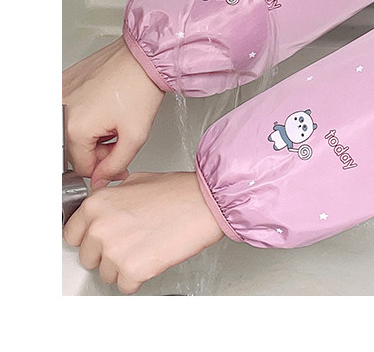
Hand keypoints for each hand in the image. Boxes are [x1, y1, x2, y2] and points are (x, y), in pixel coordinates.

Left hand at [62, 171, 224, 294]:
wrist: (207, 203)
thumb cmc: (180, 192)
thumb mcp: (138, 181)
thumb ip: (114, 196)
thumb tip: (107, 208)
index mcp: (96, 204)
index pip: (72, 234)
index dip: (90, 237)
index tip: (101, 239)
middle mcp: (100, 227)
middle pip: (88, 257)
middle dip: (107, 253)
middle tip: (131, 243)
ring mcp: (114, 250)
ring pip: (106, 274)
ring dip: (124, 267)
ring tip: (146, 248)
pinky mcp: (132, 270)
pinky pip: (125, 286)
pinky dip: (138, 278)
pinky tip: (152, 259)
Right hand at [63, 36, 164, 188]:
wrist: (143, 58)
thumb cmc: (141, 87)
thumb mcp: (135, 136)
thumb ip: (115, 165)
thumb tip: (100, 180)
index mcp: (74, 128)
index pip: (83, 167)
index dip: (105, 165)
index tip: (120, 155)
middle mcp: (59, 111)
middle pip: (75, 150)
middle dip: (99, 148)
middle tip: (120, 134)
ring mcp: (58, 95)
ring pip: (71, 131)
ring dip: (92, 132)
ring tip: (112, 116)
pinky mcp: (61, 83)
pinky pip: (68, 111)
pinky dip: (85, 114)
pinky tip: (102, 105)